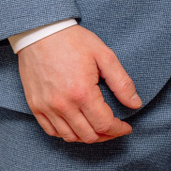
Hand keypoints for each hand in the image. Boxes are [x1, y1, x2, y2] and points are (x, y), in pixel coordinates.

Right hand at [16, 24, 142, 142]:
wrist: (40, 33)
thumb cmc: (74, 42)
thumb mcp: (105, 56)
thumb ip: (122, 83)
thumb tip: (135, 103)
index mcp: (82, 93)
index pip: (104, 124)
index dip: (119, 129)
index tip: (127, 127)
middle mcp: (62, 105)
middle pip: (88, 135)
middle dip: (106, 135)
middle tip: (116, 128)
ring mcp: (46, 108)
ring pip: (69, 137)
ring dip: (87, 137)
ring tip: (99, 128)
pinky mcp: (35, 106)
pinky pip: (51, 131)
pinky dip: (66, 134)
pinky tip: (78, 126)